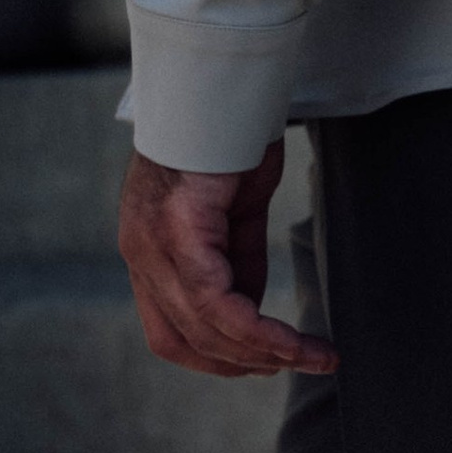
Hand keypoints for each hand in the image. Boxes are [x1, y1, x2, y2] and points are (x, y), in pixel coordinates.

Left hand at [118, 141, 336, 378]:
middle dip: (246, 363)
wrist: (224, 88)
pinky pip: (218, 303)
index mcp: (147, 251)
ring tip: (311, 355)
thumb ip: (238, 263)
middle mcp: (140, 253)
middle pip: (184, 341)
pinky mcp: (177, 231)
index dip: (216, 359)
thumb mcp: (235, 216)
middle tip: (301, 363)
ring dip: (263, 352)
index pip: (169, 331)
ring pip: (204, 328)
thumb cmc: (229, 141)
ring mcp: (151, 245)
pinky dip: (260, 329)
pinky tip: (294, 339)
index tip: (265, 364)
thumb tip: (253, 311)